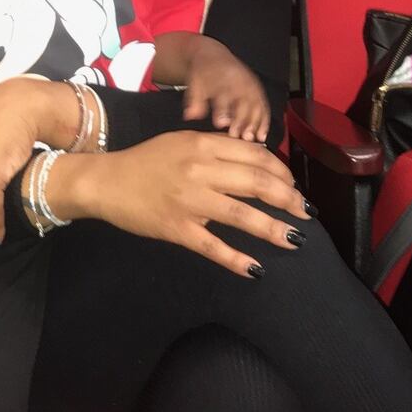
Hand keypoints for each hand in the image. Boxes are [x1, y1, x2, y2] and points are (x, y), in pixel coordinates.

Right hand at [50, 132, 311, 277]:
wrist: (106, 181)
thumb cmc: (147, 162)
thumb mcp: (183, 142)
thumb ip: (218, 148)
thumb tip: (258, 161)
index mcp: (204, 145)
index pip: (256, 156)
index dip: (282, 173)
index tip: (293, 186)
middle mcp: (200, 170)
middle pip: (257, 183)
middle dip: (288, 200)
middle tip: (305, 212)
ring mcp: (189, 201)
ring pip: (242, 215)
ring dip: (274, 229)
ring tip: (295, 239)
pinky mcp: (177, 229)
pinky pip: (213, 246)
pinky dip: (237, 260)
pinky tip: (256, 269)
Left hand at [182, 39, 270, 141]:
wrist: (214, 56)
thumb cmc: (203, 73)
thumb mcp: (194, 84)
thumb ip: (194, 101)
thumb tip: (190, 116)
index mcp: (223, 77)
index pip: (224, 95)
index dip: (223, 110)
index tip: (220, 124)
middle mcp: (239, 80)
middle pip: (243, 102)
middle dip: (242, 120)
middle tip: (238, 137)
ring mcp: (251, 85)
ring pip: (256, 105)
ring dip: (255, 123)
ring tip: (251, 139)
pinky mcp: (257, 90)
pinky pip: (264, 106)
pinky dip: (264, 121)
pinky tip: (261, 135)